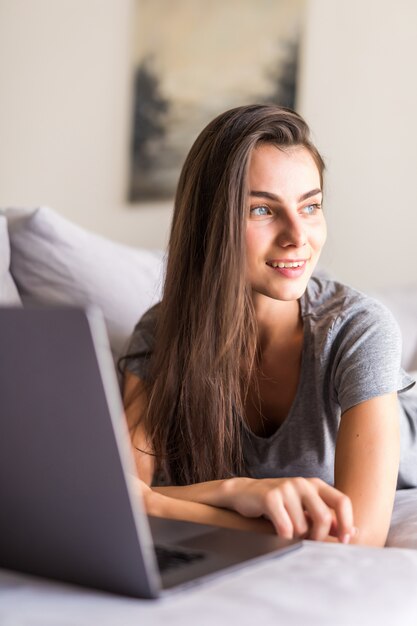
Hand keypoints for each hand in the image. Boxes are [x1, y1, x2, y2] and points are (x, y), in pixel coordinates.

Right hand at [223, 476, 354, 542]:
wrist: (245, 493)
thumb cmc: (279, 504)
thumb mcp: (304, 508)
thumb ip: (326, 519)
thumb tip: (351, 532)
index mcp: (315, 484)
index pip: (342, 501)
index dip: (347, 522)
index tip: (344, 540)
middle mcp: (302, 483)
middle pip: (324, 518)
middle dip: (318, 537)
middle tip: (309, 542)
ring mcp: (286, 488)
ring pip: (303, 527)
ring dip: (296, 538)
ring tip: (288, 532)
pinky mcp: (270, 497)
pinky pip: (285, 528)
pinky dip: (284, 538)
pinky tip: (278, 533)